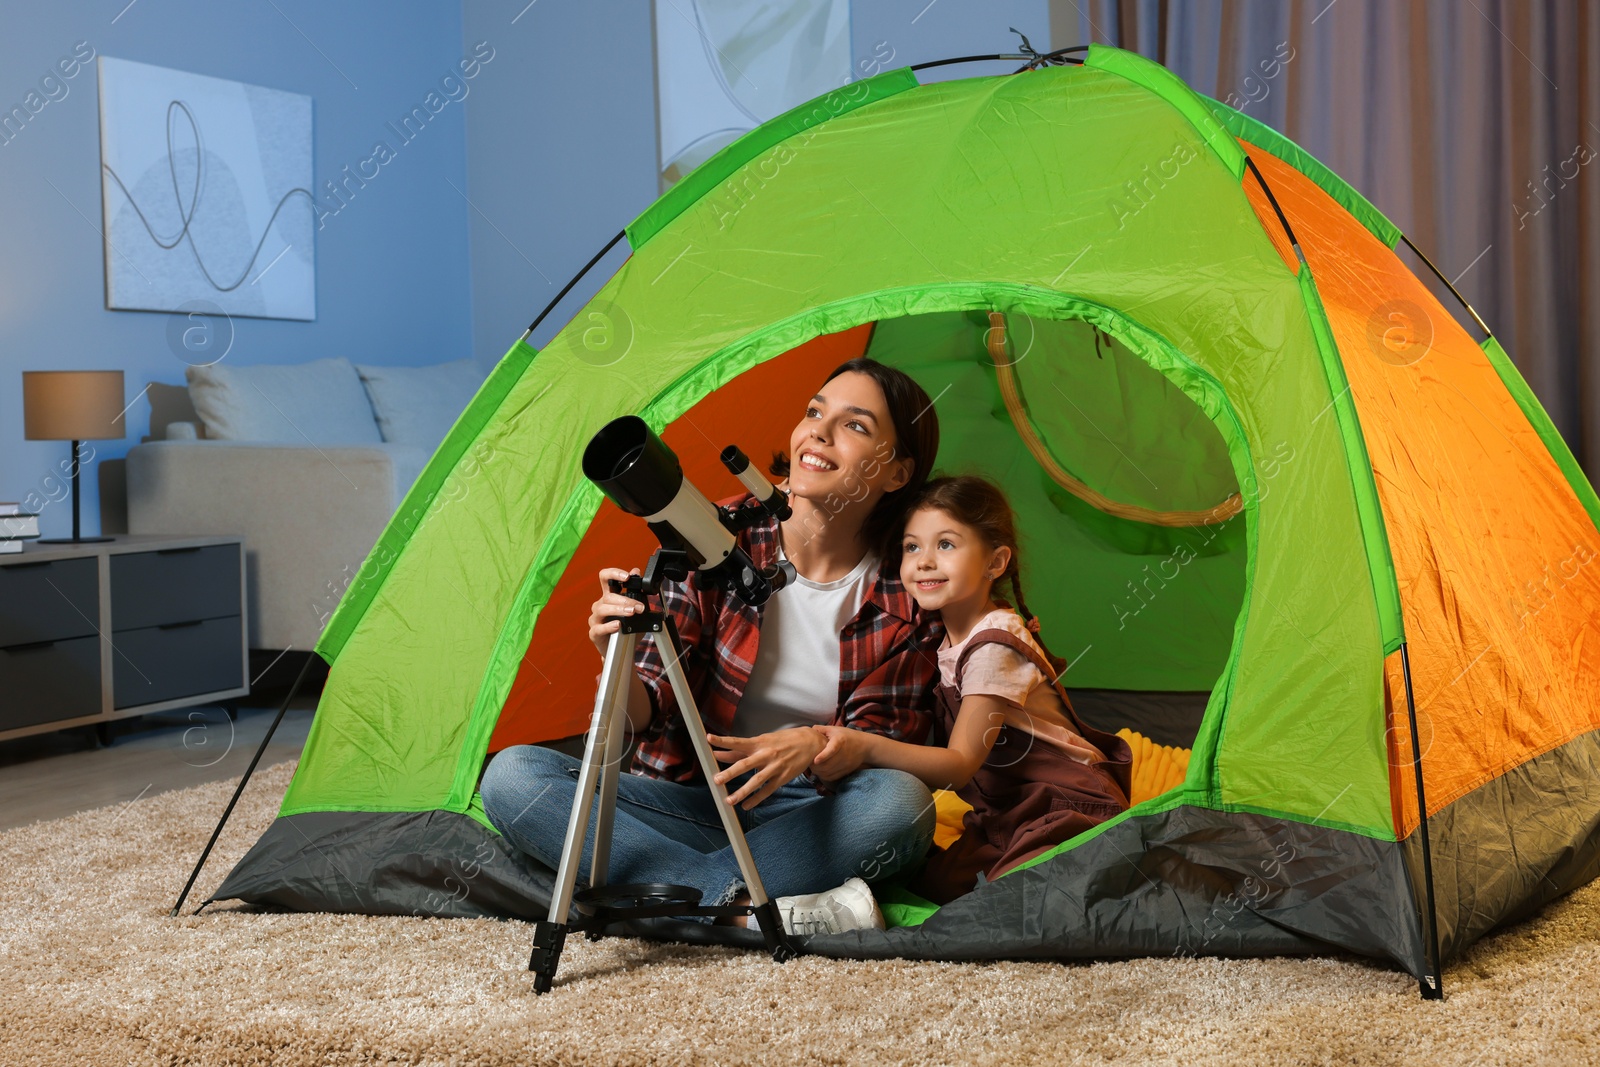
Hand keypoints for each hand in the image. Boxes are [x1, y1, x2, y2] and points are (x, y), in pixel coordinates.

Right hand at [588, 566, 643, 656]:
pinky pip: (598, 628)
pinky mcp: (594, 633)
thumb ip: (636, 592)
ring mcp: (595, 619)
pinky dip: (609, 626)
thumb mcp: (636, 609)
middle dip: (626, 600)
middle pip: (608, 596)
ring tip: (631, 613)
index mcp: (609, 597)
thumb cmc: (627, 628)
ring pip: (602, 609)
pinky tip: (618, 625)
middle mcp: (600, 605)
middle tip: (639, 607)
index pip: (605, 578)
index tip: (626, 577)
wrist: (623, 651)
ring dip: (619, 610)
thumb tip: (636, 571)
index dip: (613, 574)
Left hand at [705, 728, 824, 808]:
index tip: (709, 739)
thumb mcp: (762, 740)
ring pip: (756, 781)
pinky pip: (767, 790)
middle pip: (745, 764)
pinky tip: (746, 805)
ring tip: (729, 800)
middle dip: (730, 773)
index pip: (738, 742)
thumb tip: (718, 754)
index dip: (723, 741)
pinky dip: (756, 799)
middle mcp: (766, 754)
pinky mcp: (782, 778)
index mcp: (759, 742)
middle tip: (716, 780)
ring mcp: (775, 767)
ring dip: (742, 791)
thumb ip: (739, 749)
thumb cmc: (782, 740)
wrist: (810, 743)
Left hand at [811, 724, 870, 781]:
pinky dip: (823, 776)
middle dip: (815, 766)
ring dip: (818, 771)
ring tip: (812, 766)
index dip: (823, 755)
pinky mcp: (846, 771)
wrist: (865, 746)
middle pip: (828, 764)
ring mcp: (845, 764)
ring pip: (828, 772)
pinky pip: (831, 777)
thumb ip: (822, 729)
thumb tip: (810, 730)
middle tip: (808, 761)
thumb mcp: (836, 729)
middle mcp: (843, 754)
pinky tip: (820, 771)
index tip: (815, 760)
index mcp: (840, 740)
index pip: (832, 749)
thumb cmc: (848, 736)